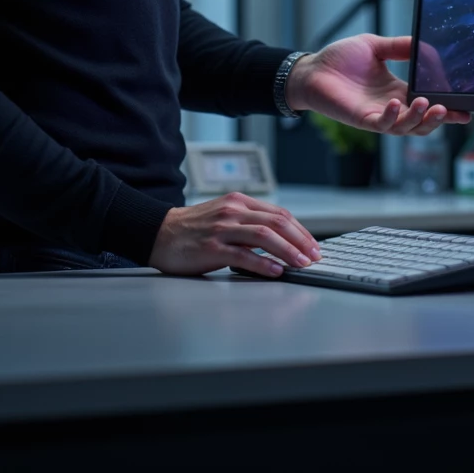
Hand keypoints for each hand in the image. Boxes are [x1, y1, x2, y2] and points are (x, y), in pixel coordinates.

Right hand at [149, 194, 320, 277]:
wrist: (159, 233)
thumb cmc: (193, 229)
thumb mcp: (224, 215)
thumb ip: (248, 222)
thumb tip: (280, 240)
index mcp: (238, 202)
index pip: (279, 213)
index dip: (300, 230)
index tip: (313, 245)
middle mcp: (232, 211)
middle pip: (276, 222)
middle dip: (300, 240)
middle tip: (314, 256)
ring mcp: (222, 229)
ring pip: (264, 235)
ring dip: (288, 250)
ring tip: (301, 263)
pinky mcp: (211, 248)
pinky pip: (243, 255)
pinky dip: (263, 263)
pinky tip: (276, 270)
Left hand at [285, 33, 470, 134]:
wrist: (312, 69)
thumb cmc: (339, 59)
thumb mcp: (375, 47)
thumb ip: (399, 46)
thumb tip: (424, 44)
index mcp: (397, 90)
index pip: (427, 103)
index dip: (447, 108)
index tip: (466, 108)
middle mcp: (391, 106)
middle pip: (422, 122)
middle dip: (441, 120)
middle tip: (456, 113)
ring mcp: (377, 115)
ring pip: (406, 127)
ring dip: (420, 119)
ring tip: (428, 104)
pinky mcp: (361, 119)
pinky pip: (381, 124)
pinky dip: (391, 116)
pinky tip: (395, 102)